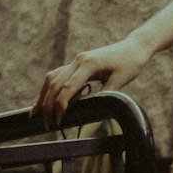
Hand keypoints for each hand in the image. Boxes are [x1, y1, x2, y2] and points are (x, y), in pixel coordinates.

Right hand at [31, 35, 151, 128]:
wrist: (135, 47)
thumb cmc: (131, 64)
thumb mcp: (120, 81)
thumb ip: (104, 96)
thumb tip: (89, 113)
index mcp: (90, 63)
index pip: (68, 87)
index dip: (60, 106)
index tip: (58, 122)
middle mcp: (79, 59)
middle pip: (55, 83)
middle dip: (48, 105)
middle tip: (47, 125)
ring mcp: (77, 59)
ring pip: (52, 78)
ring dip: (44, 96)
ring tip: (37, 115)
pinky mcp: (78, 62)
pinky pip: (58, 75)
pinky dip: (49, 88)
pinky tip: (44, 101)